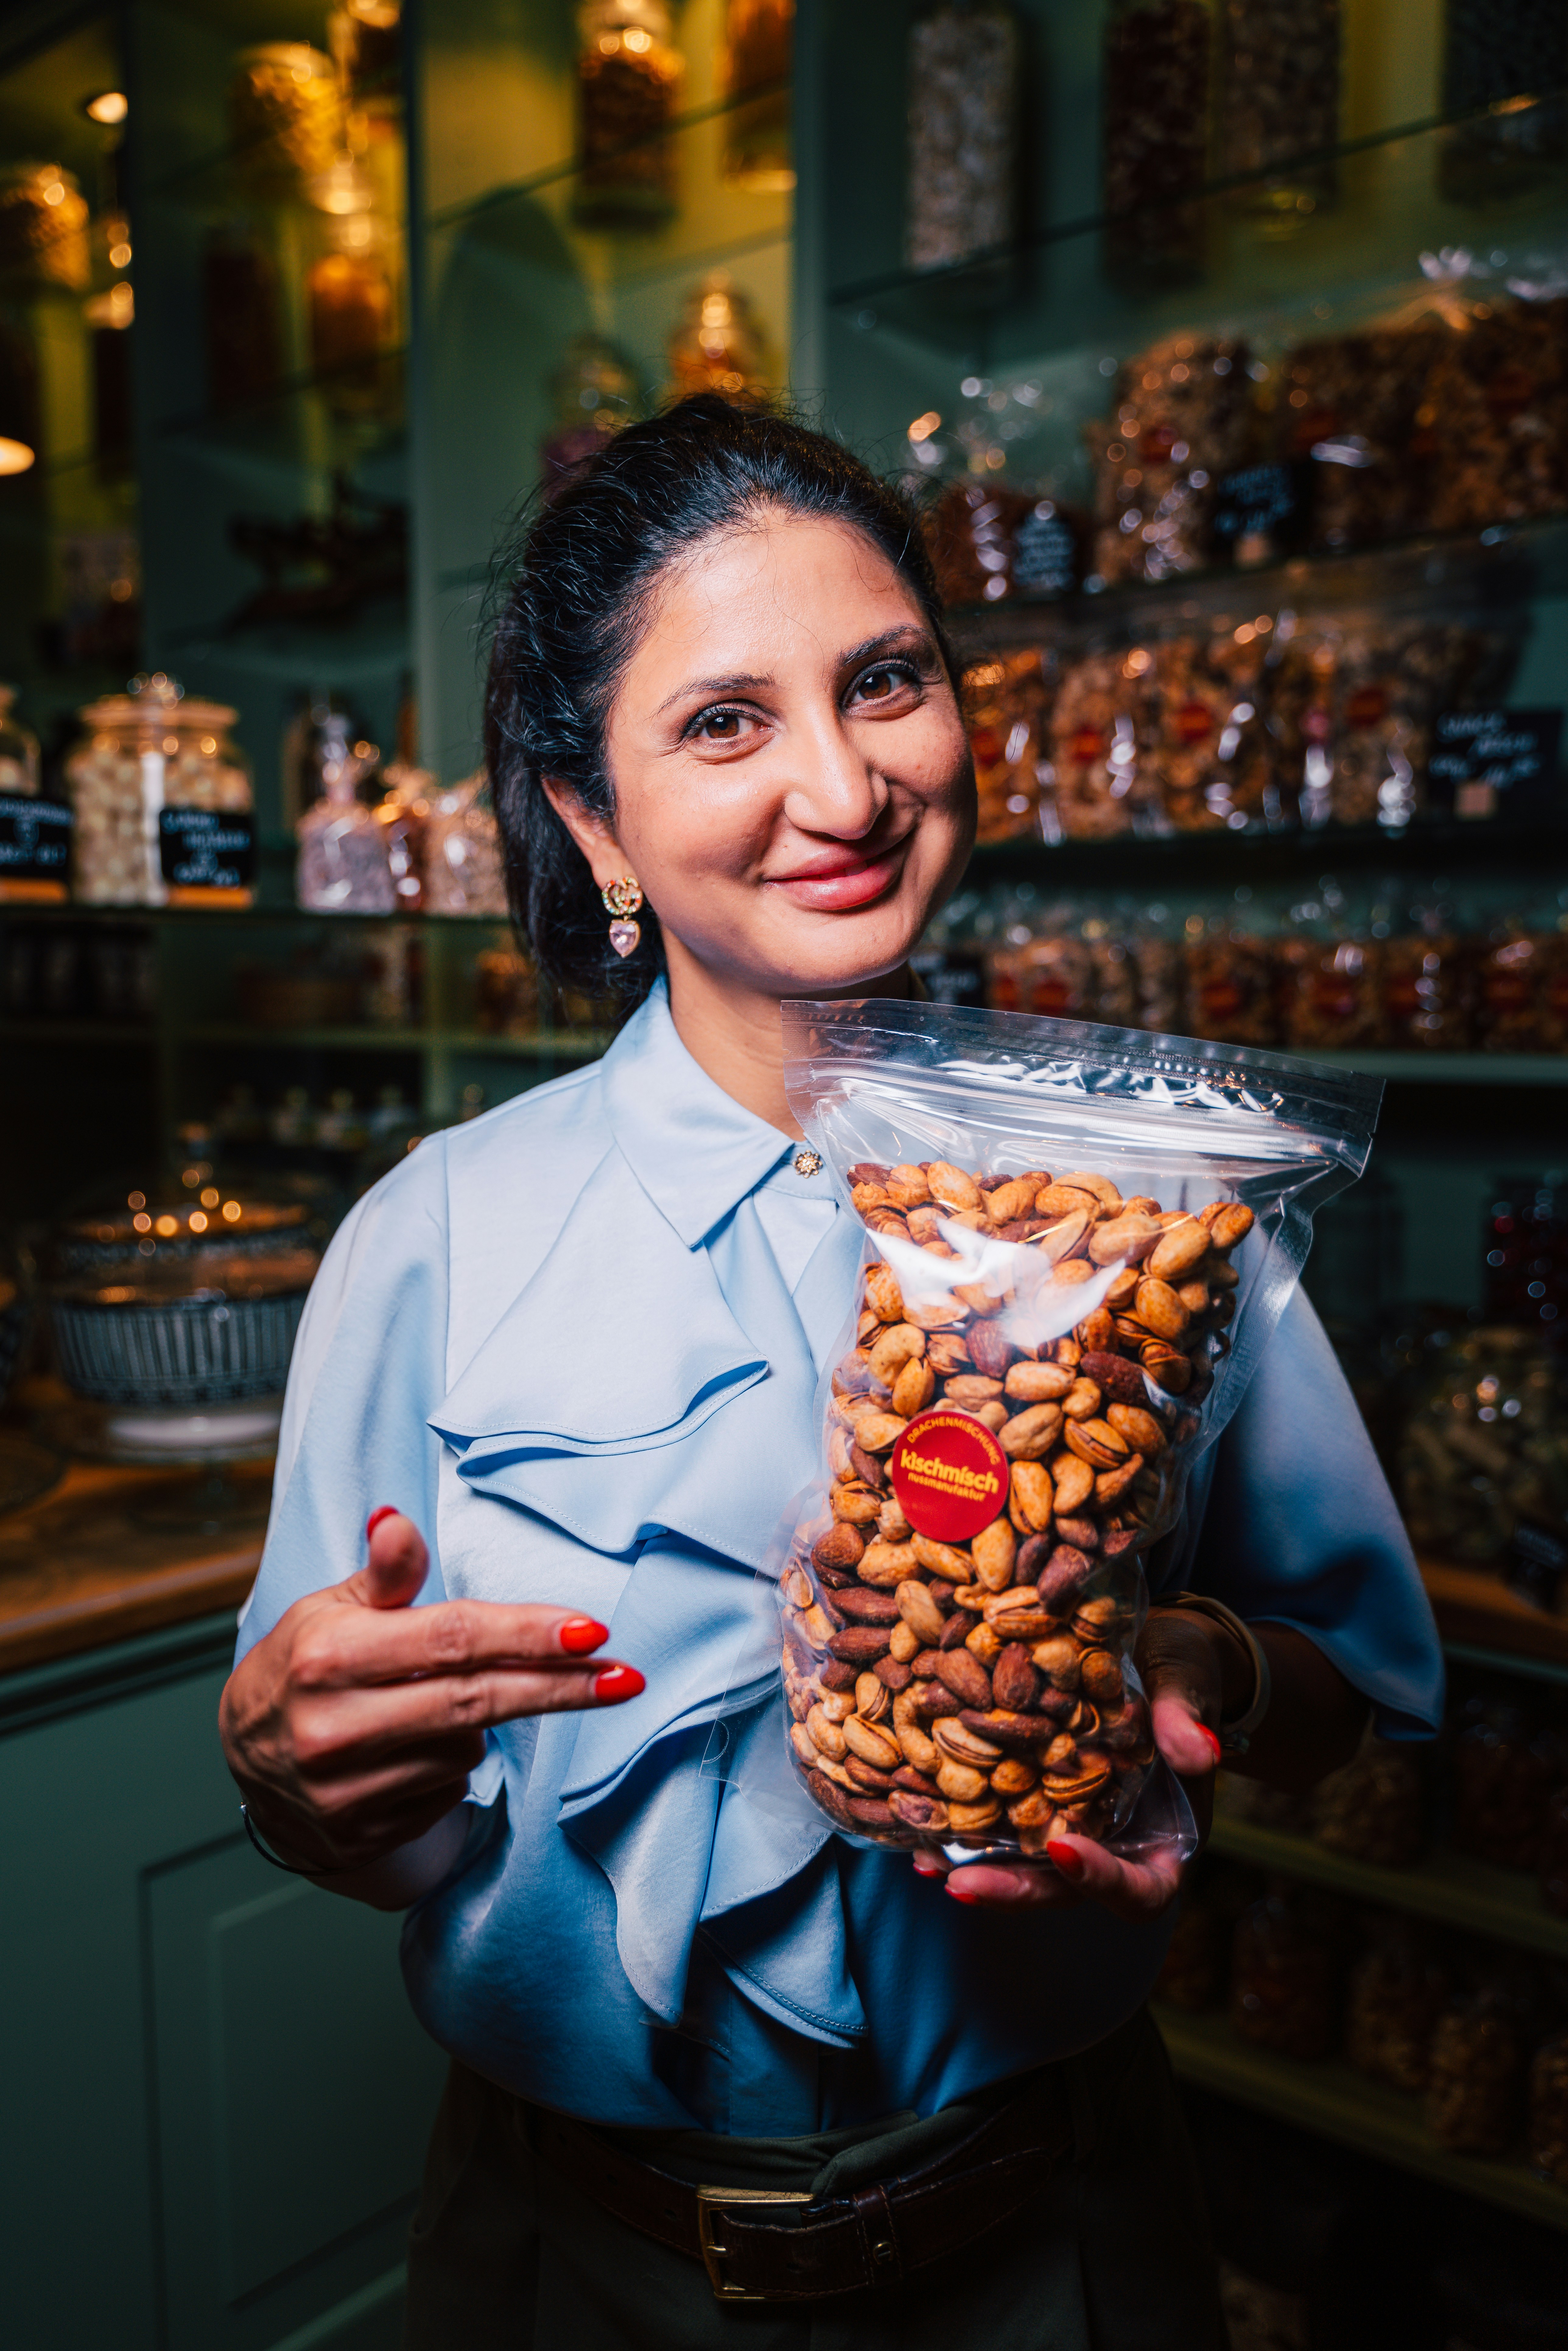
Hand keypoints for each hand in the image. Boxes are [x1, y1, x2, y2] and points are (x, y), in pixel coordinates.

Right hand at [219, 1508, 643, 1873]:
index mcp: (329, 1656)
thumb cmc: (304, 1667)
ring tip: (438, 1705)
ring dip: (476, 1724)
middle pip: (476, 1700)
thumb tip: (398, 1520)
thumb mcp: (330, 1608)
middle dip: (560, 1688)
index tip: (592, 1631)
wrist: (243, 1758)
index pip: (451, 1639)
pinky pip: (444, 1791)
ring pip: (464, 1749)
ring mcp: (345, 1788)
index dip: (526, 1634)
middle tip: (625, 1676)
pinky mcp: (360, 1833)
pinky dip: (448, 1766)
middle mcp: (334, 1725)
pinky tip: (416, 1749)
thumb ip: (383, 1574)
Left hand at [911, 1607, 1231, 1919]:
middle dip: (1017, 1890)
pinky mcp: (1043, 1800)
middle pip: (1070, 1891)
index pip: (1143, 1887)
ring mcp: (1079, 1827)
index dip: (1103, 1880)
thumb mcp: (1188, 1681)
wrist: (1155, 1652)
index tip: (1060, 1847)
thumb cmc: (1182, 1668)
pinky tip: (922, 1827)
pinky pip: (1007, 1828)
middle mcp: (1120, 1844)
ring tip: (927, 1863)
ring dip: (980, 1869)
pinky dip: (968, 1831)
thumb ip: (1187, 1718)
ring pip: (1029, 1869)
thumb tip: (1201, 1753)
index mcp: (1168, 1836)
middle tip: (961, 1882)